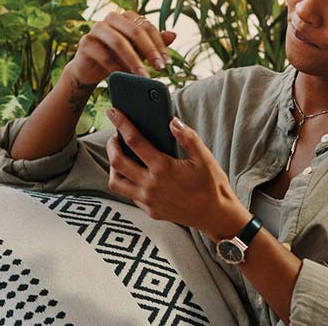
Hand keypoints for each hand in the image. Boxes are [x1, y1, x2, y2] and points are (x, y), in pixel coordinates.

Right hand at [65, 11, 176, 83]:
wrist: (90, 70)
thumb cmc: (117, 57)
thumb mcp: (138, 52)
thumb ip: (153, 43)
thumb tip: (173, 35)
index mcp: (126, 16)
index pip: (146, 26)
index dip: (159, 44)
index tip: (167, 62)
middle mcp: (111, 18)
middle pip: (134, 31)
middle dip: (149, 51)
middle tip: (160, 68)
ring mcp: (96, 29)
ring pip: (118, 42)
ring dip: (133, 61)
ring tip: (143, 76)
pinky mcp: (85, 43)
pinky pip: (103, 55)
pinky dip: (116, 67)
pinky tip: (125, 77)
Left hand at [103, 108, 251, 239]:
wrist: (215, 215)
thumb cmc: (211, 185)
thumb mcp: (204, 158)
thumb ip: (188, 137)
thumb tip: (173, 122)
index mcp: (163, 168)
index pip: (134, 140)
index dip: (121, 124)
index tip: (113, 112)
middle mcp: (151, 185)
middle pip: (117, 161)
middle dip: (111, 144)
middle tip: (115, 136)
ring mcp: (148, 200)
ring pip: (116, 182)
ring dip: (113, 167)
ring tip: (120, 156)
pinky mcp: (149, 210)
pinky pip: (128, 194)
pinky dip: (126, 181)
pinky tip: (135, 173)